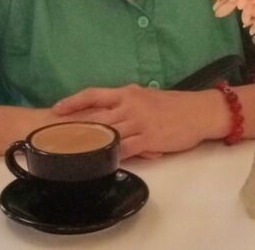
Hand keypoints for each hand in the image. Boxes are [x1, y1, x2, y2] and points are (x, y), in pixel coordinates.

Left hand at [51, 84, 212, 159]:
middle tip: (56, 136)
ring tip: (71, 152)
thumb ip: (125, 104)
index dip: (73, 102)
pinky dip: (112, 155)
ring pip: (107, 133)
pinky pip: (126, 149)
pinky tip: (101, 162)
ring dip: (89, 143)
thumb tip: (105, 114)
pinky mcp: (149, 139)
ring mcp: (138, 122)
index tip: (56, 109)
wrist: (198, 111)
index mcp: (126, 92)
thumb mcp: (145, 97)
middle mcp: (129, 105)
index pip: (94, 94)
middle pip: (96, 116)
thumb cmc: (172, 105)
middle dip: (75, 127)